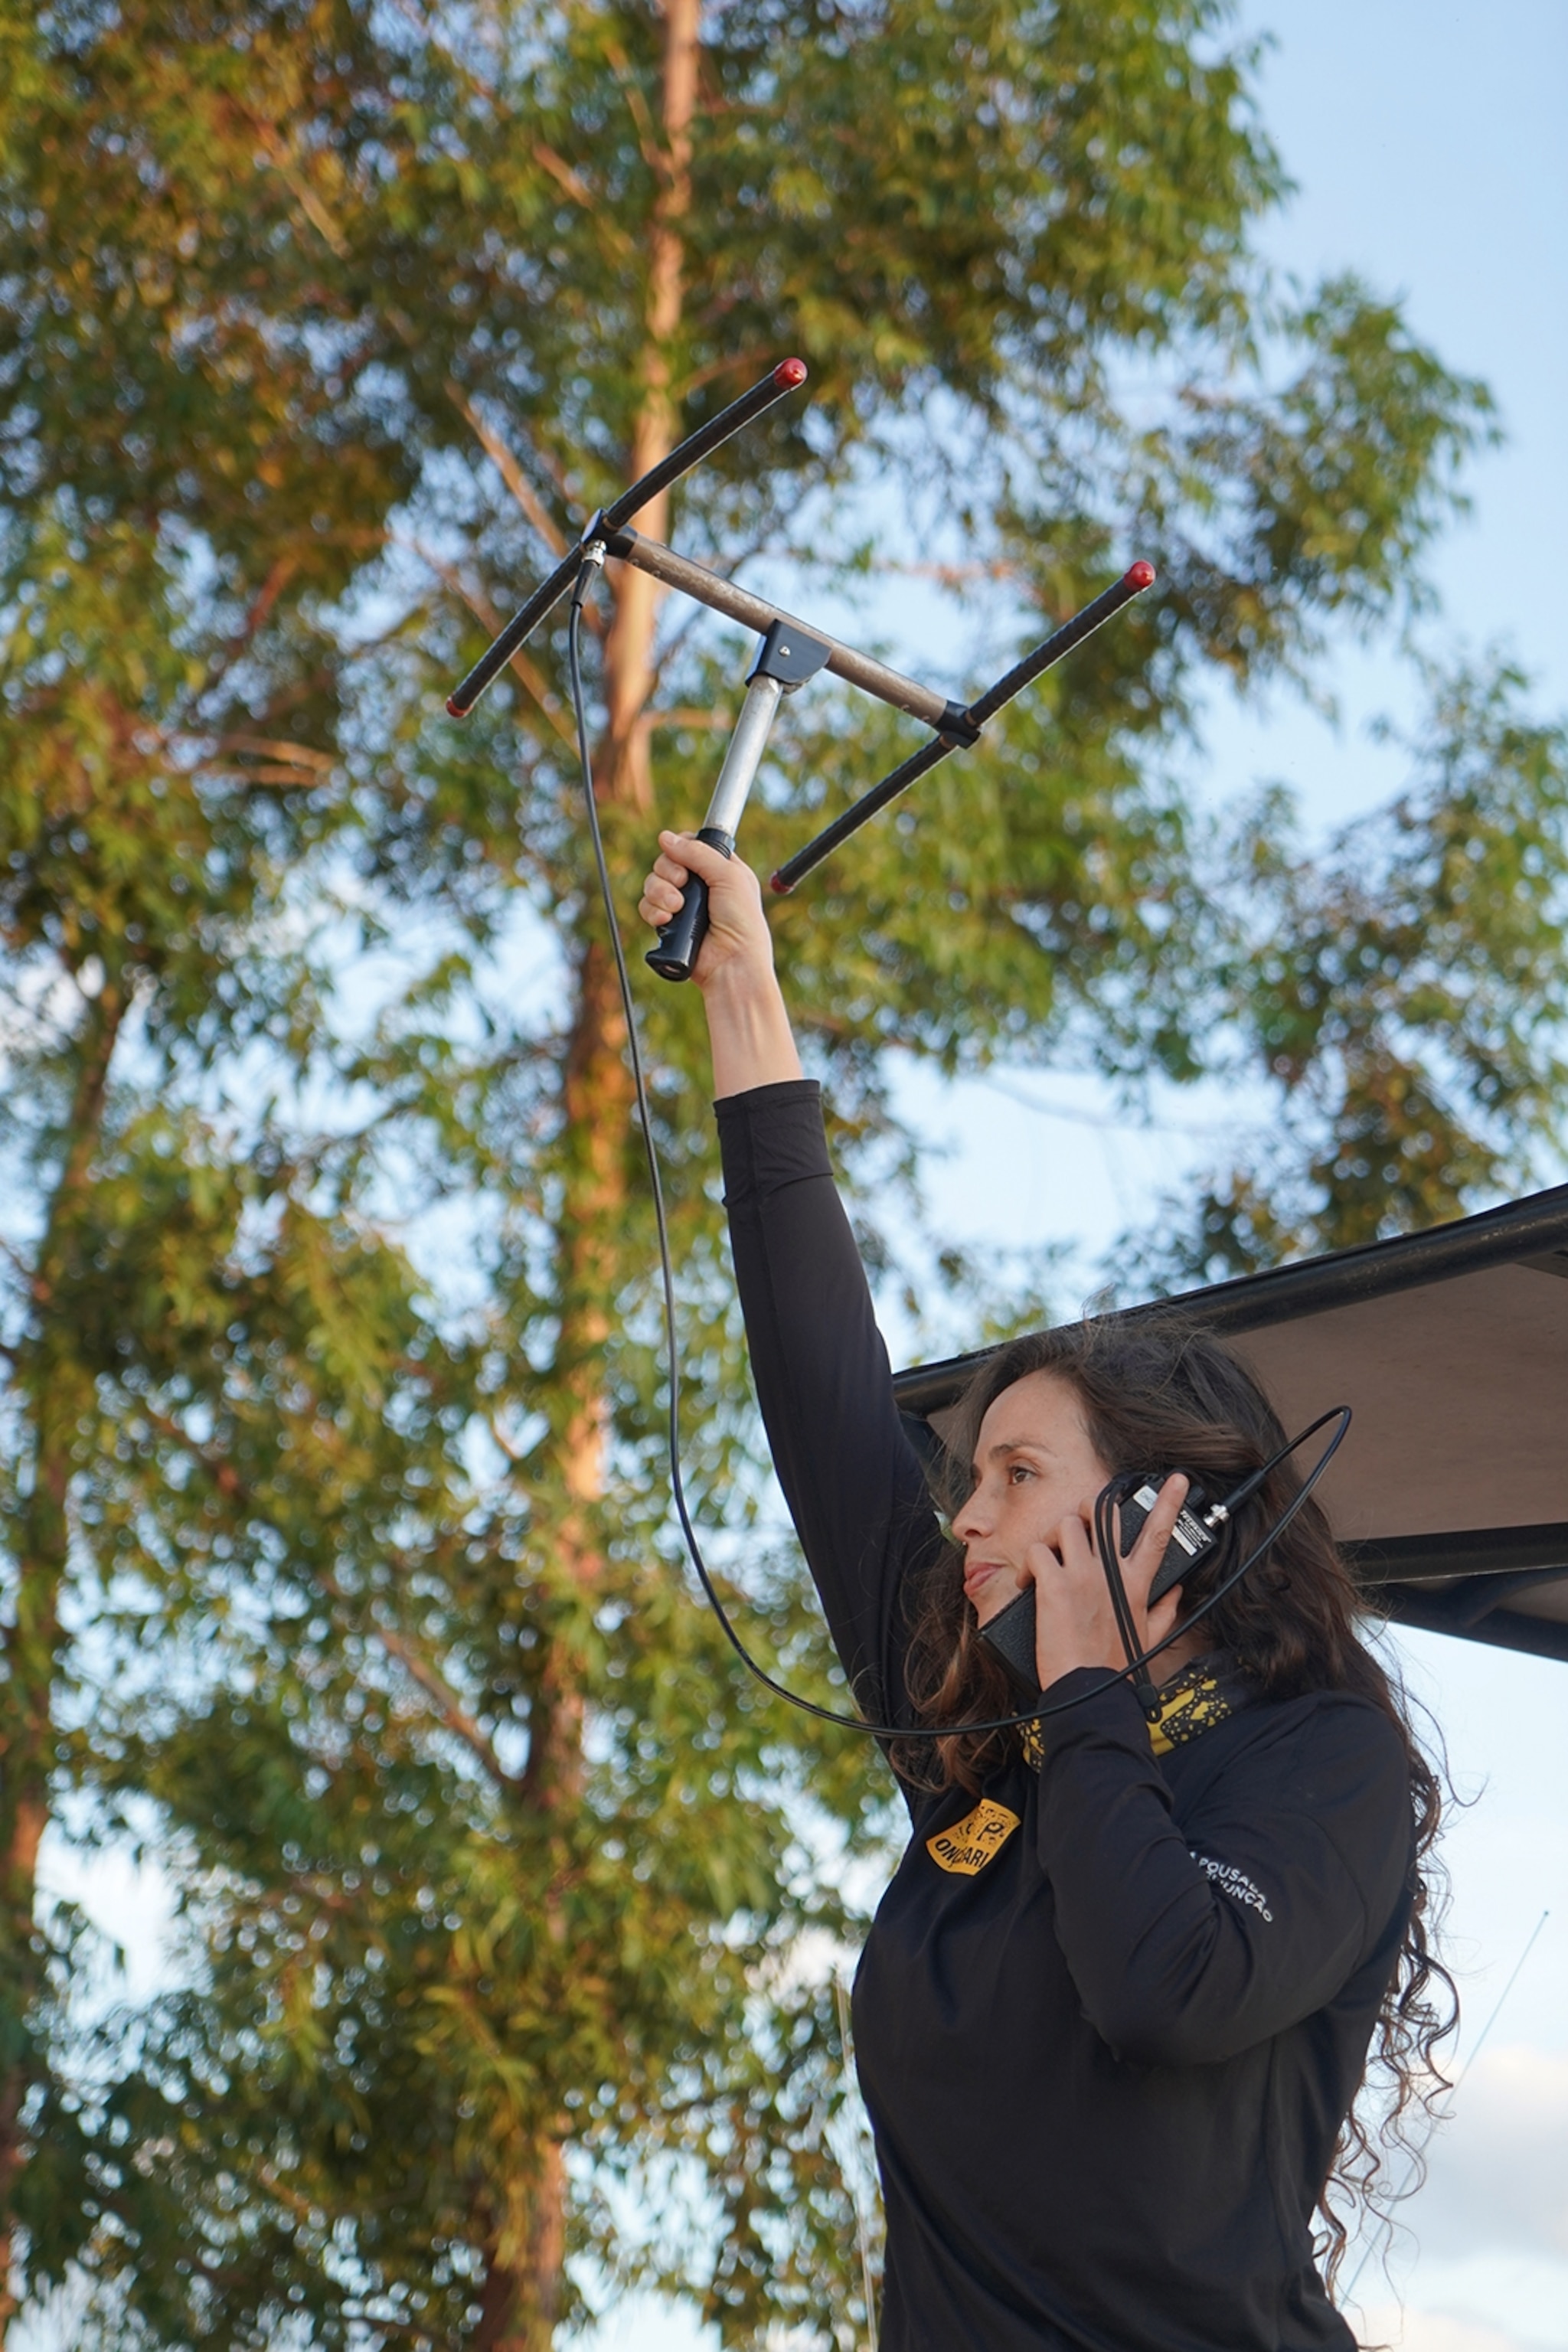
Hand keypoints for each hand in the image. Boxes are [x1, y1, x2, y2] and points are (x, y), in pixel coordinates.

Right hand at [638, 832, 802, 1095]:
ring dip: (659, 892)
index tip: (682, 854)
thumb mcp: (728, 876)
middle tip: (682, 883)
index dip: (681, 847)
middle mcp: (701, 886)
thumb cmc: (741, 922)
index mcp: (721, 870)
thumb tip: (665, 837)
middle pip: (667, 862)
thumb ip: (698, 853)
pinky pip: (647, 908)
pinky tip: (667, 921)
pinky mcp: (670, 926)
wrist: (732, 964)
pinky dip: (653, 911)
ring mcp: (684, 906)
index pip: (691, 846)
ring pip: (653, 884)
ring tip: (676, 908)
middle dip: (668, 871)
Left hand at [1024, 1475, 1191, 1691]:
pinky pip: (1038, 1551)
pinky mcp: (1054, 1584)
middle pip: (1105, 1513)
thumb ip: (1166, 1611)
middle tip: (1083, 1521)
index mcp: (1136, 1584)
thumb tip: (1176, 1593)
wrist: (1091, 1692)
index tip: (1176, 1480)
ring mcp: (1082, 1574)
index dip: (1169, 1503)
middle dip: (1092, 1506)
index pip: (1158, 1534)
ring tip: (1049, 1558)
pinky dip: (1028, 1563)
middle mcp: (1111, 1572)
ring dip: (1055, 1536)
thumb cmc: (1117, 1668)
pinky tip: (1026, 1582)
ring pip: (1067, 1524)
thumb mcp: (1151, 1639)